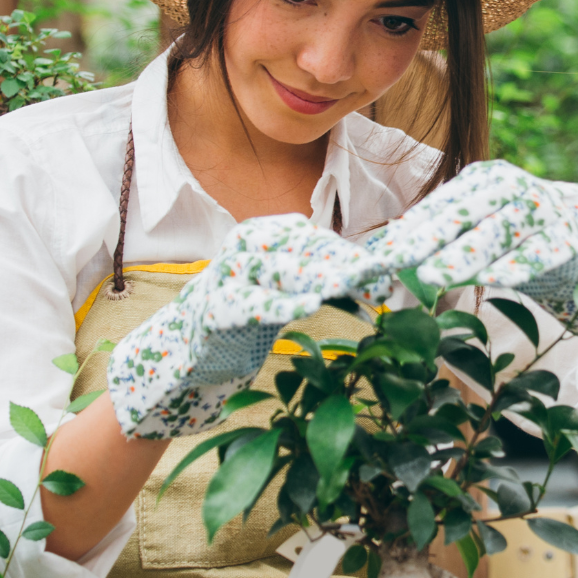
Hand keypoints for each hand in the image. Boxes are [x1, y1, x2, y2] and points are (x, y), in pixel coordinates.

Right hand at [106, 214, 387, 438]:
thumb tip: (382, 281)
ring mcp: (228, 273)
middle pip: (305, 252)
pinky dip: (279, 305)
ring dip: (316, 277)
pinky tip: (306, 308)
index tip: (386, 274)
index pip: (319, 241)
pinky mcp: (215, 307)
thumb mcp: (291, 289)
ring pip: (280, 272)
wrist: (191, 343)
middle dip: (344, 266)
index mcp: (269, 234)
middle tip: (380, 279)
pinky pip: (251, 304)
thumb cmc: (251, 309)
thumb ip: (327, 280)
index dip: (354, 257)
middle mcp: (248, 245)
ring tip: (348, 283)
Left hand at [365, 160, 577, 331]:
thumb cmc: (531, 241)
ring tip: (433, 276)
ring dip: (465, 255)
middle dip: (427, 239)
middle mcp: (514, 189)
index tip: (378, 257)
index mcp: (487, 182)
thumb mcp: (486, 234)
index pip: (440, 207)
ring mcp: (547, 211)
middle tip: (394, 262)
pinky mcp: (574, 237)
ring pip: (500, 233)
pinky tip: (497, 280)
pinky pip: (543, 253)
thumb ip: (446, 239)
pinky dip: (520, 265)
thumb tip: (388, 250)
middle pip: (464, 215)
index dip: (409, 232)